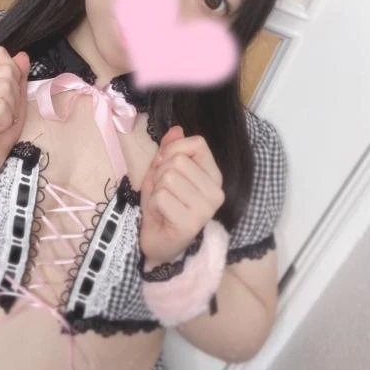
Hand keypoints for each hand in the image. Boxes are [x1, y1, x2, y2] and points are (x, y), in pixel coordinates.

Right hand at [0, 46, 29, 191]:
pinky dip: (4, 122)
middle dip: (13, 98)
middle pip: (6, 72)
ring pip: (4, 88)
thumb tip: (23, 56)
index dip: (12, 77)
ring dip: (8, 111)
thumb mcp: (13, 101)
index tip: (2, 101)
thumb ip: (17, 77)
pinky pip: (0, 107)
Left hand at [139, 125, 224, 267]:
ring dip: (156, 189)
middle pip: (178, 160)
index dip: (173, 149)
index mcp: (214, 176)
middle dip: (160, 173)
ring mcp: (206, 209)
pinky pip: (161, 196)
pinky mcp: (191, 224)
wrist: (156, 241)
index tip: (165, 166)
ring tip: (162, 203)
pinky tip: (160, 215)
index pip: (197, 143)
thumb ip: (170, 150)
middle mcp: (216, 192)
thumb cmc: (162, 204)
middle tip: (162, 191)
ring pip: (168, 177)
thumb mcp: (163, 171)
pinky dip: (153, 203)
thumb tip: (177, 129)